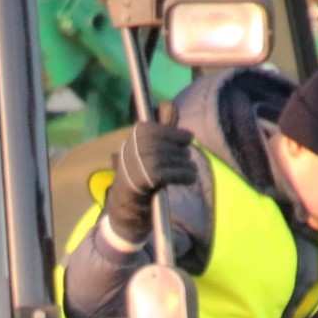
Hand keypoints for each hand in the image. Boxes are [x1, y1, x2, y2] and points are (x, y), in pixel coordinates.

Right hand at [104, 122, 196, 244]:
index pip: (152, 128)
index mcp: (130, 140)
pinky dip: (182, 175)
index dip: (173, 132)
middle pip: (161, 143)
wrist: (126, 211)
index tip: (189, 138)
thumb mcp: (149, 152)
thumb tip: (169, 105)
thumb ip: (161, 131)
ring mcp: (134, 164)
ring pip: (167, 158)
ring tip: (191, 171)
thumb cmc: (141, 179)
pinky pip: (167, 173)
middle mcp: (129, 149)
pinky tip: (189, 179)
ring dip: (185, 165)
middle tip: (189, 159)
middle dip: (180, 150)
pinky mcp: (142, 180)